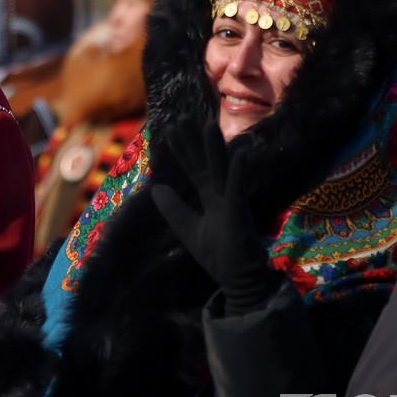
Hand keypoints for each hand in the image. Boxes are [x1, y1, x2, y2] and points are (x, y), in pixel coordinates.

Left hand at [150, 115, 279, 314]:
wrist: (238, 279)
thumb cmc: (218, 254)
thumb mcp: (187, 229)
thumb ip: (174, 209)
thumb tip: (156, 188)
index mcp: (209, 196)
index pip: (193, 167)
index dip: (182, 150)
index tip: (170, 130)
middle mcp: (221, 193)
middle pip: (204, 161)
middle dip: (194, 140)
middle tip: (182, 117)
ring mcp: (231, 200)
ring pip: (221, 168)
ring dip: (215, 147)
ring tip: (207, 125)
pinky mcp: (240, 211)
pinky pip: (238, 188)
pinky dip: (239, 171)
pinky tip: (240, 153)